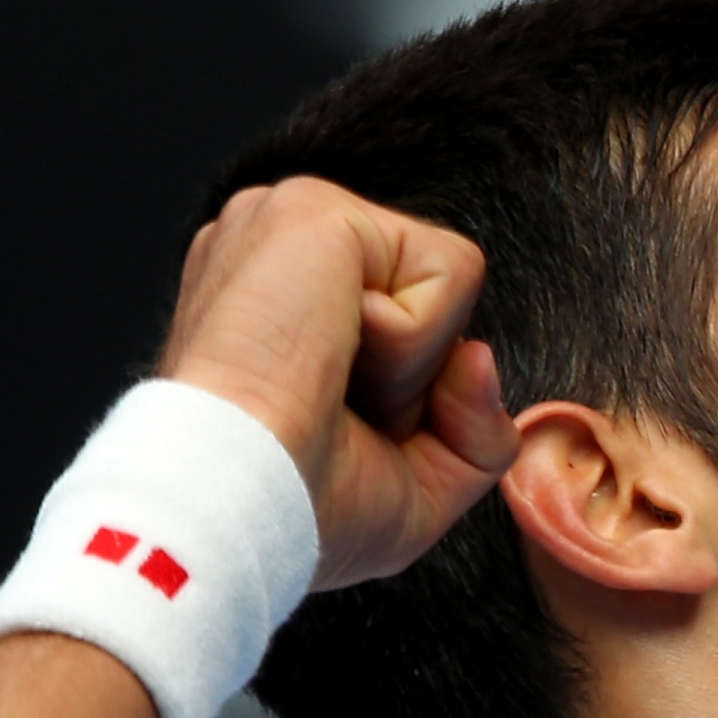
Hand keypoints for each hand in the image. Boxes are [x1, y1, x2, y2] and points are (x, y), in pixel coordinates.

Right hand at [154, 176, 519, 589]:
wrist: (238, 500)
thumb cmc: (303, 510)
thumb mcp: (421, 485)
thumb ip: (475, 426)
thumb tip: (479, 354)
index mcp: (285, 304)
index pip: (416, 332)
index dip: (414, 405)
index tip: (339, 436)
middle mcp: (280, 251)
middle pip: (438, 309)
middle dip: (418, 385)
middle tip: (336, 415)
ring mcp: (290, 219)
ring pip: (447, 287)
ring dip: (412, 368)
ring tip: (326, 382)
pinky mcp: (316, 208)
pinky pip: (452, 272)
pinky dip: (416, 340)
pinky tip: (331, 350)